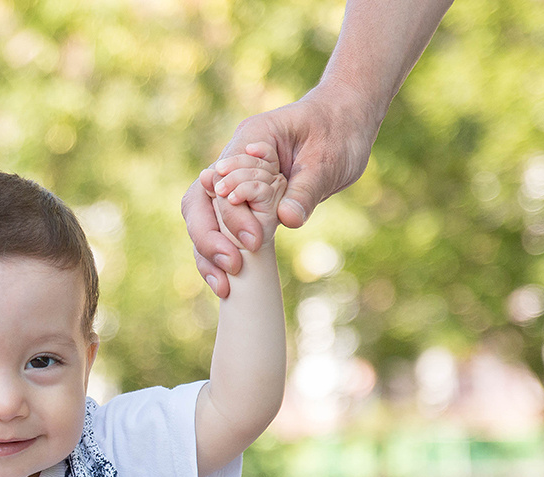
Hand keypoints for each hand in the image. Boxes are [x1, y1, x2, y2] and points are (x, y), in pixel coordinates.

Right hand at [182, 84, 378, 296]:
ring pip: (202, 220)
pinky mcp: (243, 204)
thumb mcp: (329, 160)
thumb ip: (305, 189)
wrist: (346, 123)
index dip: (230, 215)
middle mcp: (232, 163)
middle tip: (232, 267)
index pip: (221, 182)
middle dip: (207, 238)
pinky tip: (227, 283)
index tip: (254, 241)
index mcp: (248, 141)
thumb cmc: (338, 133)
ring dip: (207, 253)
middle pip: (198, 203)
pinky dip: (219, 255)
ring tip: (224, 287)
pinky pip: (220, 230)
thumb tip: (287, 220)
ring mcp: (234, 184)